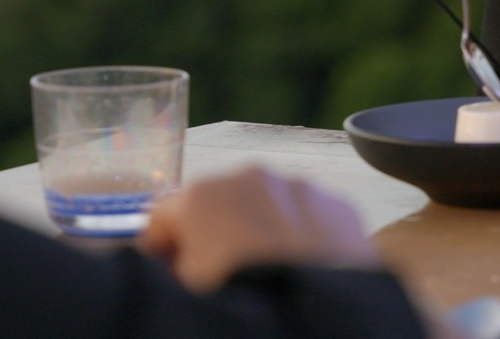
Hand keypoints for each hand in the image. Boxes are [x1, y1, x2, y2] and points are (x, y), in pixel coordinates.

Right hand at [139, 167, 377, 292]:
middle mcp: (250, 178)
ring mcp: (298, 187)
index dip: (164, 250)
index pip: (163, 217)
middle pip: (217, 205)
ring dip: (260, 230)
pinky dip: (300, 235)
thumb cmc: (242, 305)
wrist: (316, 320)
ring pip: (266, 205)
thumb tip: (178, 264)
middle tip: (224, 277)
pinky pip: (307, 215)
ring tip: (269, 274)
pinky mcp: (336, 204)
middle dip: (216, 235)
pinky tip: (301, 269)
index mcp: (201, 197)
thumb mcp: (187, 293)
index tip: (173, 273)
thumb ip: (172, 270)